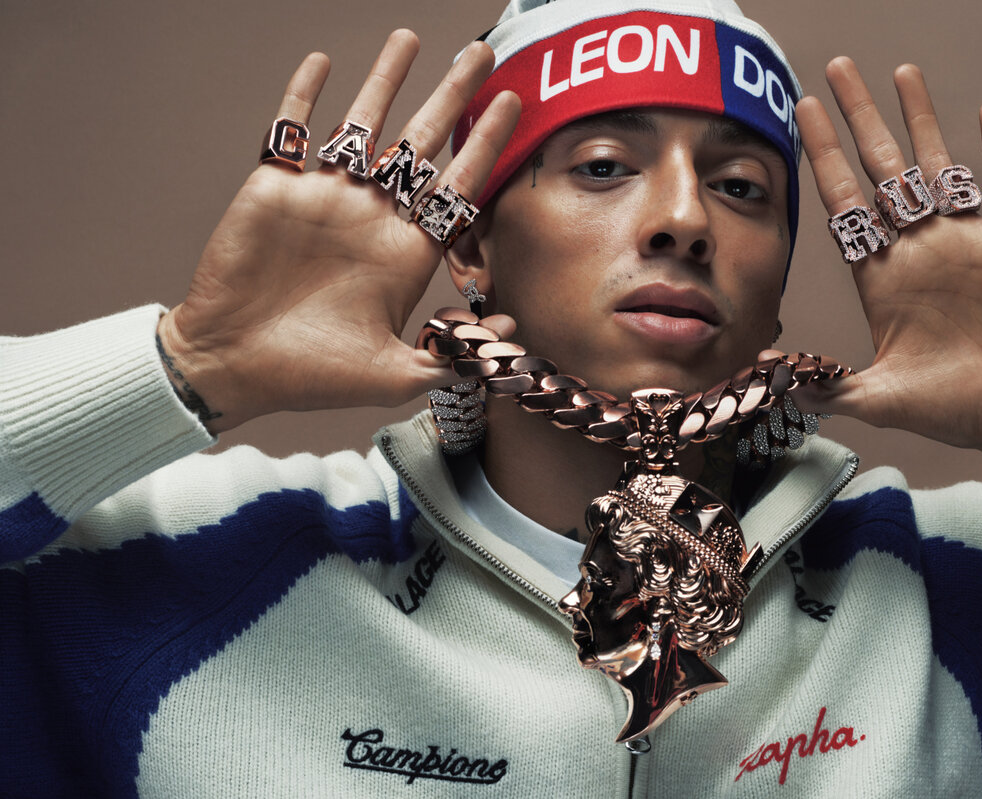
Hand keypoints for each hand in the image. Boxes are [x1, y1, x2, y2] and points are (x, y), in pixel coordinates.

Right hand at [157, 31, 519, 432]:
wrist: (232, 366)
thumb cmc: (311, 377)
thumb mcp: (395, 376)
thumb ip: (452, 357)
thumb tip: (507, 330)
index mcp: (405, 253)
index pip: (457, 185)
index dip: (485, 143)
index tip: (512, 104)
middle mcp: (372, 217)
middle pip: (422, 142)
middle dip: (452, 96)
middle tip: (480, 54)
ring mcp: (325, 198)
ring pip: (363, 125)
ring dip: (386, 80)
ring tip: (411, 38)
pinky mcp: (275, 187)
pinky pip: (291, 129)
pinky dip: (304, 93)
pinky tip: (322, 62)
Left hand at [788, 58, 981, 482]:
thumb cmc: (955, 409)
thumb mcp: (884, 399)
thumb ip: (831, 388)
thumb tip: (774, 383)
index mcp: (882, 276)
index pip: (845, 203)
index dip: (824, 158)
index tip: (801, 116)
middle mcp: (918, 248)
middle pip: (882, 169)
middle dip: (859, 119)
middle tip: (837, 69)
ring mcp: (966, 239)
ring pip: (938, 164)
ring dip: (920, 119)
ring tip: (901, 72)